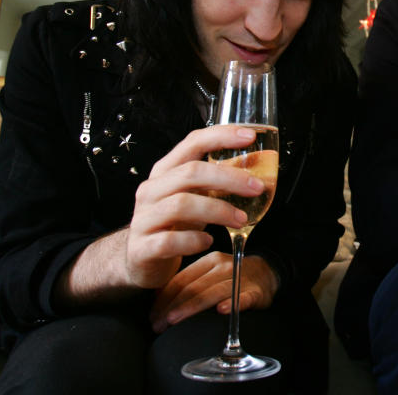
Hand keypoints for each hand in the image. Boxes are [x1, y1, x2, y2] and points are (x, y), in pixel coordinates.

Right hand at [124, 125, 266, 289]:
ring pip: (181, 205)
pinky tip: (208, 242)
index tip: (250, 136)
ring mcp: (143, 218)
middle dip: (229, 177)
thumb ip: (215, 183)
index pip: (192, 142)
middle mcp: (151, 190)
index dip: (221, 136)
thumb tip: (256, 171)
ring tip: (241, 219)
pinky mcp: (142, 248)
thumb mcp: (193, 197)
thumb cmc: (173, 224)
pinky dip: (193, 241)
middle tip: (257, 187)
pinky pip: (170, 241)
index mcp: (165, 171)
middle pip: (190, 172)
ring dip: (218, 210)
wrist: (140, 261)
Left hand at [149, 252, 278, 332]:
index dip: (163, 298)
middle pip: (193, 287)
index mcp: (209, 261)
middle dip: (172, 307)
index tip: (152, 316)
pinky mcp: (255, 292)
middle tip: (157, 325)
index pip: (181, 279)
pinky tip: (222, 311)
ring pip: (212, 293)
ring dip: (191, 308)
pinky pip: (243, 297)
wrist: (268, 274)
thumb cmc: (231, 278)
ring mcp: (239, 278)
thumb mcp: (210, 274)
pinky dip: (233, 303)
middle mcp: (223, 267)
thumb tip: (157, 300)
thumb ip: (188, 283)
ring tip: (174, 320)